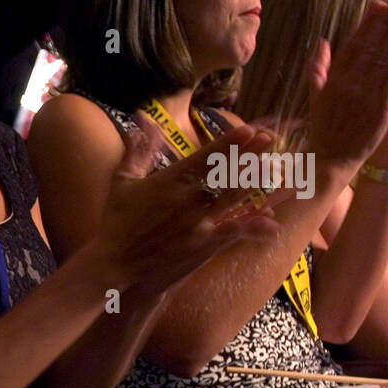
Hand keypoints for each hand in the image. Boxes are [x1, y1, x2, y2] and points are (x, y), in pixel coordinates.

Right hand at [94, 121, 279, 288]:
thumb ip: (136, 152)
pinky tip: (270, 221)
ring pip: (232, 197)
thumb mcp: (121, 182)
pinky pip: (231, 231)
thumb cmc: (116, 221)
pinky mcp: (199, 244)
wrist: (113, 261)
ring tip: (274, 169)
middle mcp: (185, 198)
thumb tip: (142, 126)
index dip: (228, 142)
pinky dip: (251, 226)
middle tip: (270, 140)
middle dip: (249, 155)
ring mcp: (195, 221)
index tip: (247, 129)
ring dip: (254, 182)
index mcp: (168, 180)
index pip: (205, 156)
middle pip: (224, 172)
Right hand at [307, 0, 387, 170]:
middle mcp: (347, 86)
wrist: (331, 159)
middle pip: (368, 49)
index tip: (377, 5)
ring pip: (381, 63)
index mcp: (332, 81)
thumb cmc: (324, 128)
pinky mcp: (378, 111)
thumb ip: (318, 68)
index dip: (365, 24)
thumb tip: (322, 41)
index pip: (351, 46)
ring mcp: (363, 98)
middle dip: (383, 25)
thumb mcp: (315, 97)